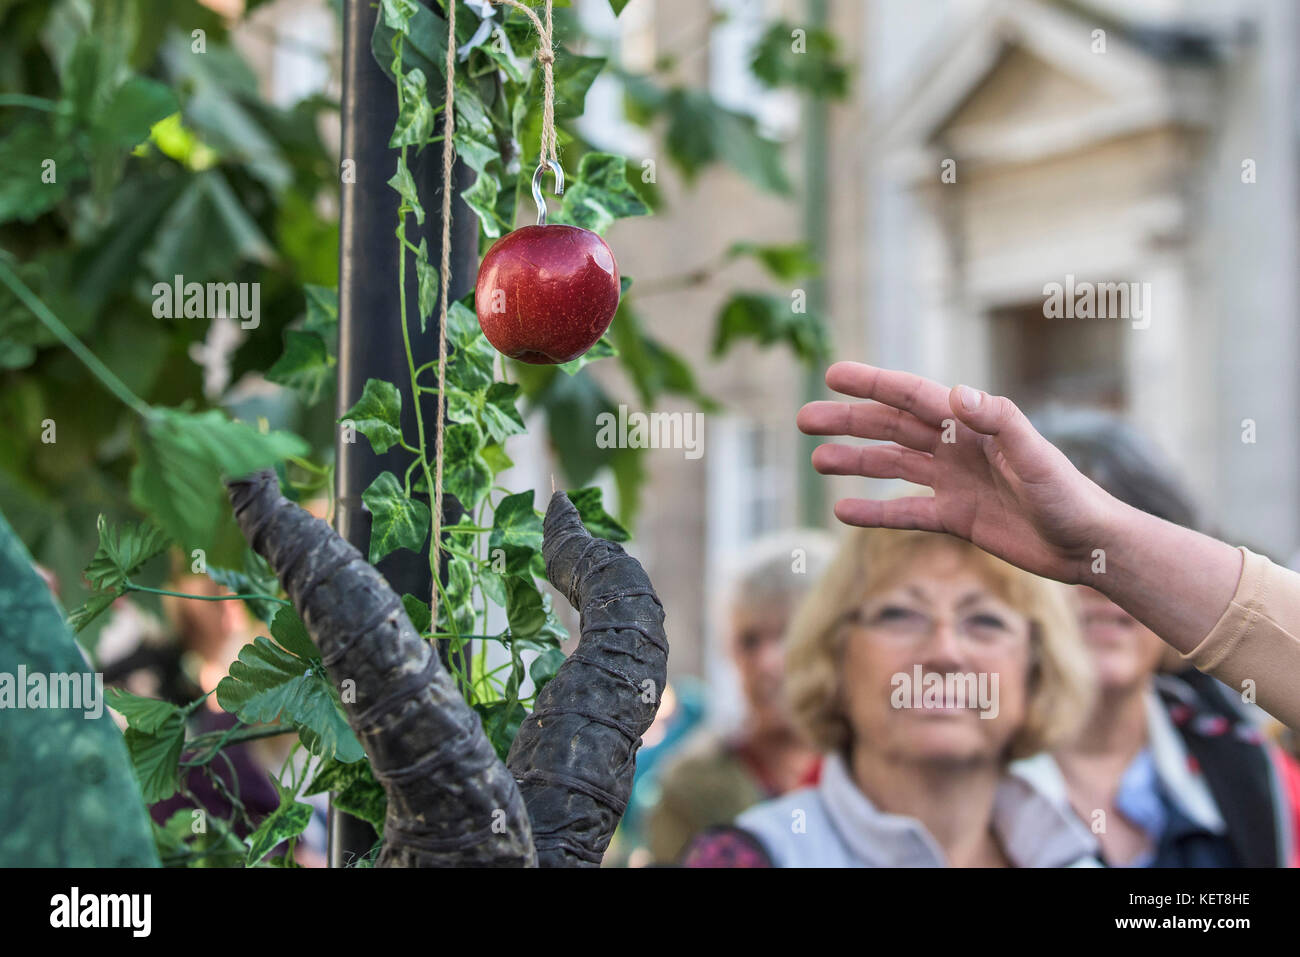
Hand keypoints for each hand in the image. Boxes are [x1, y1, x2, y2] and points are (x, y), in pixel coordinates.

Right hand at [797, 362, 1116, 584]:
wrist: (1088, 544)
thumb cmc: (1070, 494)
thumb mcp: (1036, 455)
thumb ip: (1000, 421)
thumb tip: (956, 393)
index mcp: (971, 424)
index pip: (912, 397)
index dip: (871, 383)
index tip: (832, 375)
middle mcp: (956, 447)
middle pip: (890, 427)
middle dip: (848, 421)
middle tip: (804, 420)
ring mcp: (952, 482)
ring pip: (892, 465)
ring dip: (854, 462)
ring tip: (816, 460)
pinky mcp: (955, 517)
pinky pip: (904, 512)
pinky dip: (874, 511)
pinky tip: (842, 510)